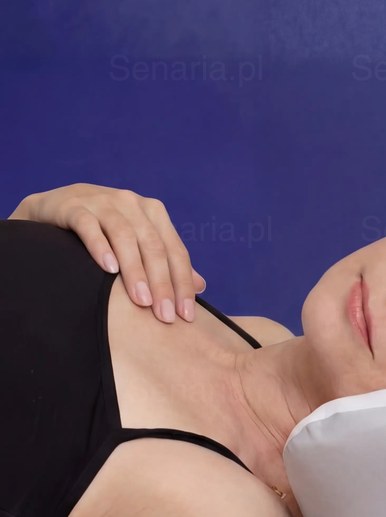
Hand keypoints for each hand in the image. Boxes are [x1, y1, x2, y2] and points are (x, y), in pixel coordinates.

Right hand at [11, 183, 203, 322]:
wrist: (53, 208)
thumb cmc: (103, 230)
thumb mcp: (137, 242)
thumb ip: (167, 261)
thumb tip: (202, 286)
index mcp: (154, 212)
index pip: (175, 251)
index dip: (183, 284)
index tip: (186, 315)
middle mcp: (132, 203)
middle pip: (153, 246)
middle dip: (162, 283)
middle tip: (164, 315)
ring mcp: (102, 201)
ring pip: (125, 237)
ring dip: (135, 271)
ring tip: (141, 300)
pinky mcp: (74, 206)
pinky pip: (89, 226)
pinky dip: (101, 247)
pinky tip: (108, 269)